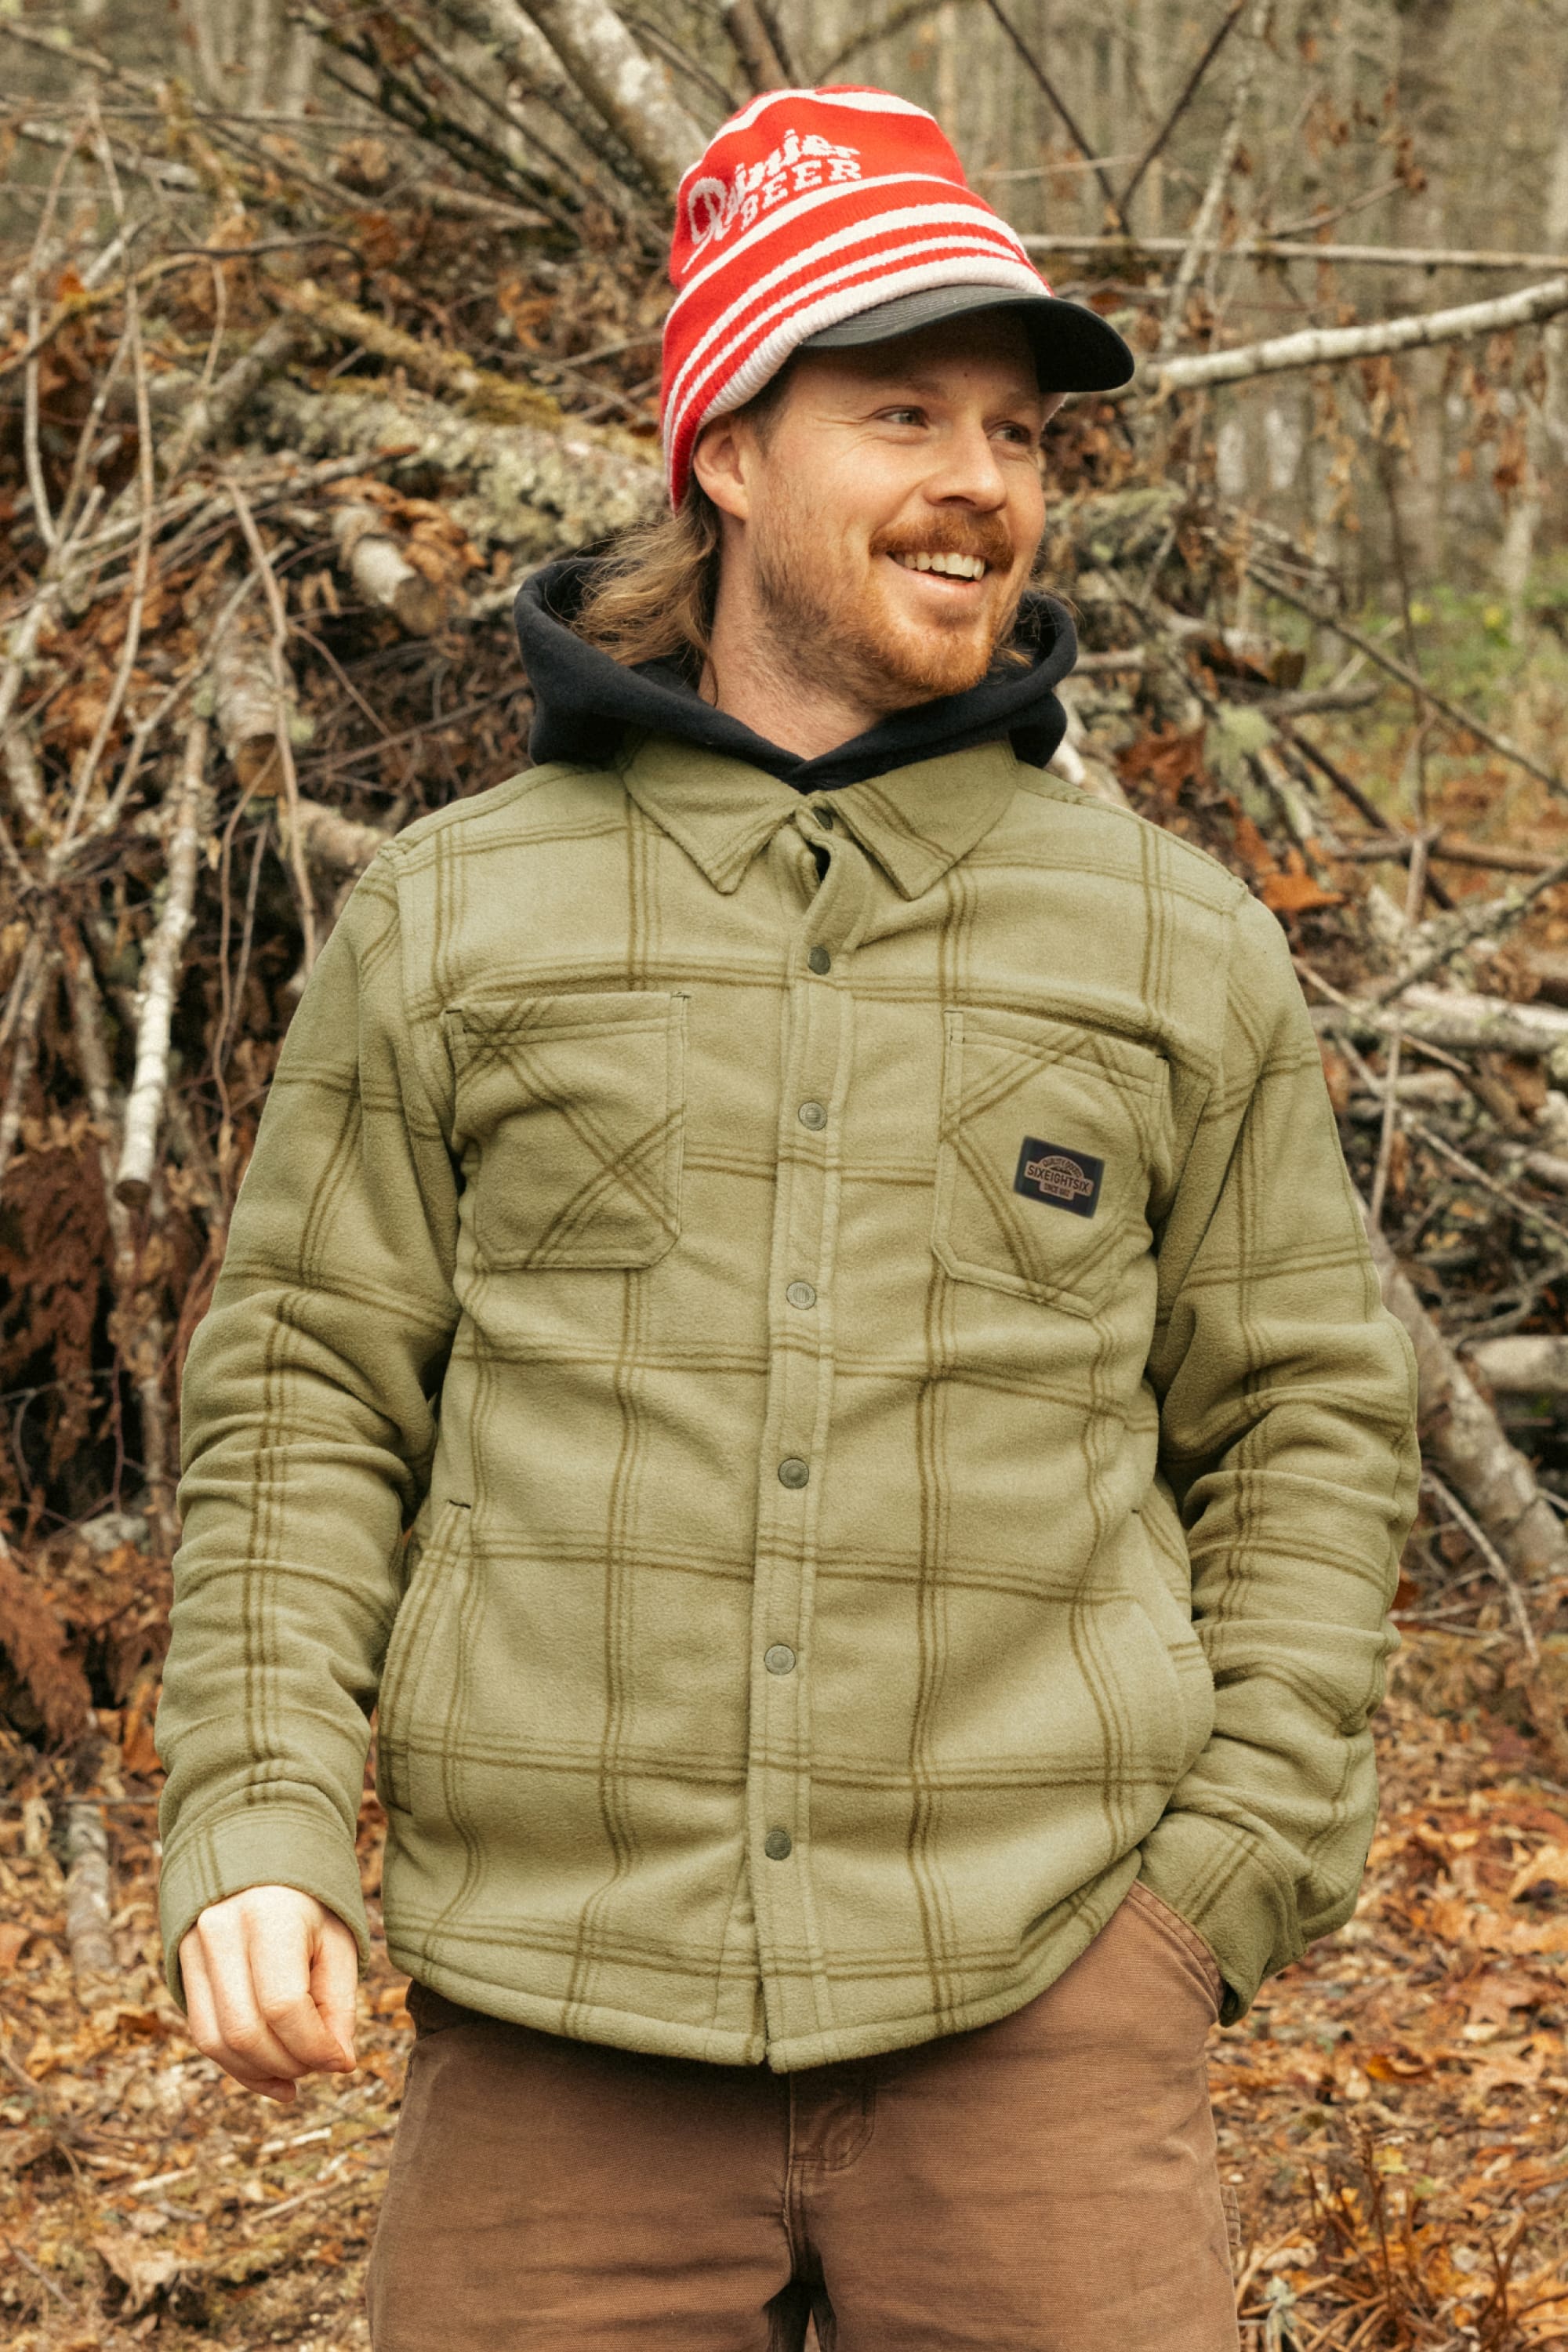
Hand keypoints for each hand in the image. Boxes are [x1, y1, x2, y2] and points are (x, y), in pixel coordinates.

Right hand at [179, 1885, 358, 2103]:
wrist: (260, 1856)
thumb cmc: (310, 1903)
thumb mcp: (339, 1941)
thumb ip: (339, 2003)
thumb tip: (338, 2063)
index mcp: (269, 1915)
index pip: (284, 2005)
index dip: (314, 2046)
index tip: (341, 2061)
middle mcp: (221, 1930)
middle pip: (246, 2031)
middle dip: (288, 2064)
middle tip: (320, 2065)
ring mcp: (193, 1948)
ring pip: (217, 2042)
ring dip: (261, 2072)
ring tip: (297, 2073)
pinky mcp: (182, 1967)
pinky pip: (203, 2034)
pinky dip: (238, 2065)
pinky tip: (271, 2075)